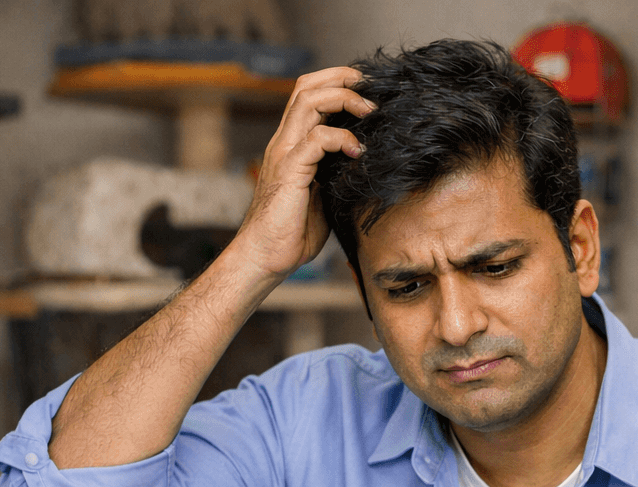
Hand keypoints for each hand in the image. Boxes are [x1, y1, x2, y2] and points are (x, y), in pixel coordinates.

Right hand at [227, 67, 373, 281]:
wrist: (266, 257)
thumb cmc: (291, 233)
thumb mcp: (322, 196)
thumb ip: (335, 175)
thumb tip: (365, 166)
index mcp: (290, 144)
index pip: (307, 95)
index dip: (335, 83)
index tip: (366, 90)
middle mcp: (284, 142)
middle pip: (306, 86)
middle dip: (341, 78)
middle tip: (372, 87)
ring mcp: (284, 153)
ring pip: (309, 102)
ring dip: (344, 99)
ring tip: (370, 111)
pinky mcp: (290, 170)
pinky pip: (316, 139)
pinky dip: (342, 138)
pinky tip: (359, 152)